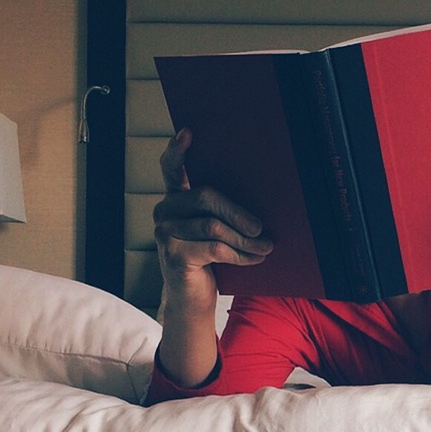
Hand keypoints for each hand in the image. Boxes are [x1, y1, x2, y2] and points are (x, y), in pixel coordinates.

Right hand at [153, 128, 272, 305]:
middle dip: (240, 214)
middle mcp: (165, 211)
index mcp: (176, 199)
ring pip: (215, 226)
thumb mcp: (217, 231)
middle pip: (206, 197)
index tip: (188, 132)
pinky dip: (240, 254)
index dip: (178, 150)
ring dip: (246, 240)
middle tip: (262, 228)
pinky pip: (215, 247)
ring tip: (265, 247)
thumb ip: (223, 212)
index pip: (172, 167)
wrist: (194, 299)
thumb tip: (258, 205)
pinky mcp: (174, 254)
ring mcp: (165, 233)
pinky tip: (255, 258)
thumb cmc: (210, 260)